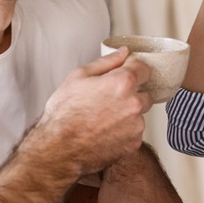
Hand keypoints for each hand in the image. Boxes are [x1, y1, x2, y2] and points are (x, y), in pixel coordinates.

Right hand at [35, 49, 151, 176]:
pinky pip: (134, 133)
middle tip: (108, 101)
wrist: (58, 149)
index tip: (125, 75)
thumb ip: (106, 62)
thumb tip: (123, 53)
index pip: (144, 68)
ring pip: (139, 115)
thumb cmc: (64, 114)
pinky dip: (124, 132)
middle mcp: (134, 104)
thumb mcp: (78, 77)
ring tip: (103, 119)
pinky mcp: (133, 144)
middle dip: (131, 94)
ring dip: (128, 115)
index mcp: (122, 83)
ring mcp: (136, 126)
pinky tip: (105, 132)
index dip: (133, 70)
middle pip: (144, 93)